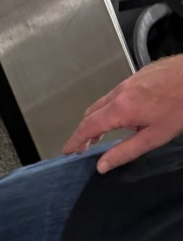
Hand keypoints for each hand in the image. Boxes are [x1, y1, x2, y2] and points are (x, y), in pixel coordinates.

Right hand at [63, 55, 182, 171]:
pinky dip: (112, 106)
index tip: (68, 151)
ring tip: (101, 134)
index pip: (88, 127)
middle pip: (92, 112)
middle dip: (84, 130)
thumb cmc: (181, 106)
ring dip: (99, 118)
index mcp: (121, 108)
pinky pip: (118, 92)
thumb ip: (125, 152)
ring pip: (104, 101)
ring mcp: (130, 80)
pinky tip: (125, 115)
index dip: (75, 140)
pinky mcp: (140, 74)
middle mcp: (120, 91)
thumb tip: (102, 166)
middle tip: (83, 147)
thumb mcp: (154, 137)